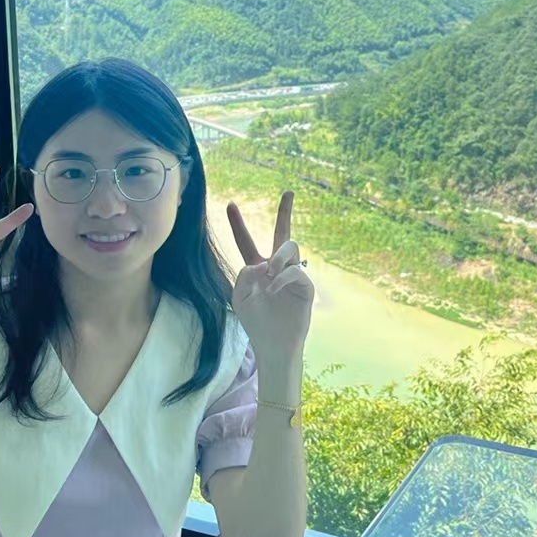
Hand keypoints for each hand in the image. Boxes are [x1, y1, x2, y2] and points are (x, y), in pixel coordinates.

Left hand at [227, 192, 313, 364]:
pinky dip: (282, 277)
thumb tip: (263, 263)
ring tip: (270, 272)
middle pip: (282, 233)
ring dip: (277, 257)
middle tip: (288, 192)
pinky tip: (274, 289)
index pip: (246, 241)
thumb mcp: (241, 297)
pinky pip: (295, 270)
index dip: (238, 224)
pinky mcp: (305, 285)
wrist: (273, 344)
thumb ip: (245, 275)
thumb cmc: (256, 322)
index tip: (230, 204)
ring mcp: (293, 274)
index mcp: (256, 268)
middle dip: (286, 212)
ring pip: (289, 247)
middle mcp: (276, 266)